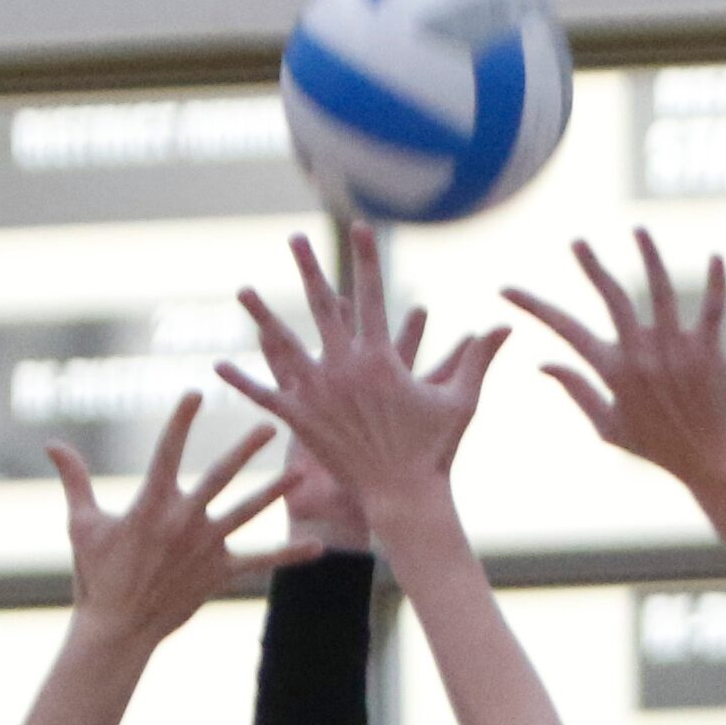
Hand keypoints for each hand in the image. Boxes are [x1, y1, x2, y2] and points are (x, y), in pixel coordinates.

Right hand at [47, 393, 314, 652]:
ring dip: (274, 491)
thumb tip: (52, 444)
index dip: (181, 419)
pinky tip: (318, 547)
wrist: (117, 628)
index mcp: (151, 502)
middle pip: (221, 475)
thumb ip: (74, 479)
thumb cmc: (96, 575)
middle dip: (245, 448)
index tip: (196, 393)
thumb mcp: (82, 524)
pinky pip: (259, 561)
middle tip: (269, 424)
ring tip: (299, 473)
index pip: (167, 450)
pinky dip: (289, 555)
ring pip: (246, 512)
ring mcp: (205, 547)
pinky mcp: (219, 573)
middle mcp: (183, 520)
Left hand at [217, 225, 507, 516]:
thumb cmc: (435, 452)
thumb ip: (478, 358)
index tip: (358, 227)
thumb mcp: (462, 401)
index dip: (366, 258)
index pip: (373, 295)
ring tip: (243, 289)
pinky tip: (218, 367)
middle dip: (309, 269)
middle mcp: (345, 367)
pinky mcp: (302, 422)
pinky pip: (268, 397)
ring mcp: (320, 394)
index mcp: (381, 357)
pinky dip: (244, 381)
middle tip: (295, 238)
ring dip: (263, 316)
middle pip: (323, 307)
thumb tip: (507, 324)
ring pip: (285, 345)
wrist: (404, 497)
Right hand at [503, 230, 725, 494]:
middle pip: (613, 298)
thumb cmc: (659, 448)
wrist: (712, 463)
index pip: (565, 331)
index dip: (533, 307)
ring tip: (638, 229)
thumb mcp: (608, 428)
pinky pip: (712, 308)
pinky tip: (714, 255)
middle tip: (576, 241)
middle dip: (592, 267)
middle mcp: (641, 356)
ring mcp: (676, 351)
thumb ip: (576, 391)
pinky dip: (715, 282)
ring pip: (660, 292)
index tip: (507, 290)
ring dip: (650, 257)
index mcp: (612, 372)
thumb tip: (543, 364)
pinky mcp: (708, 351)